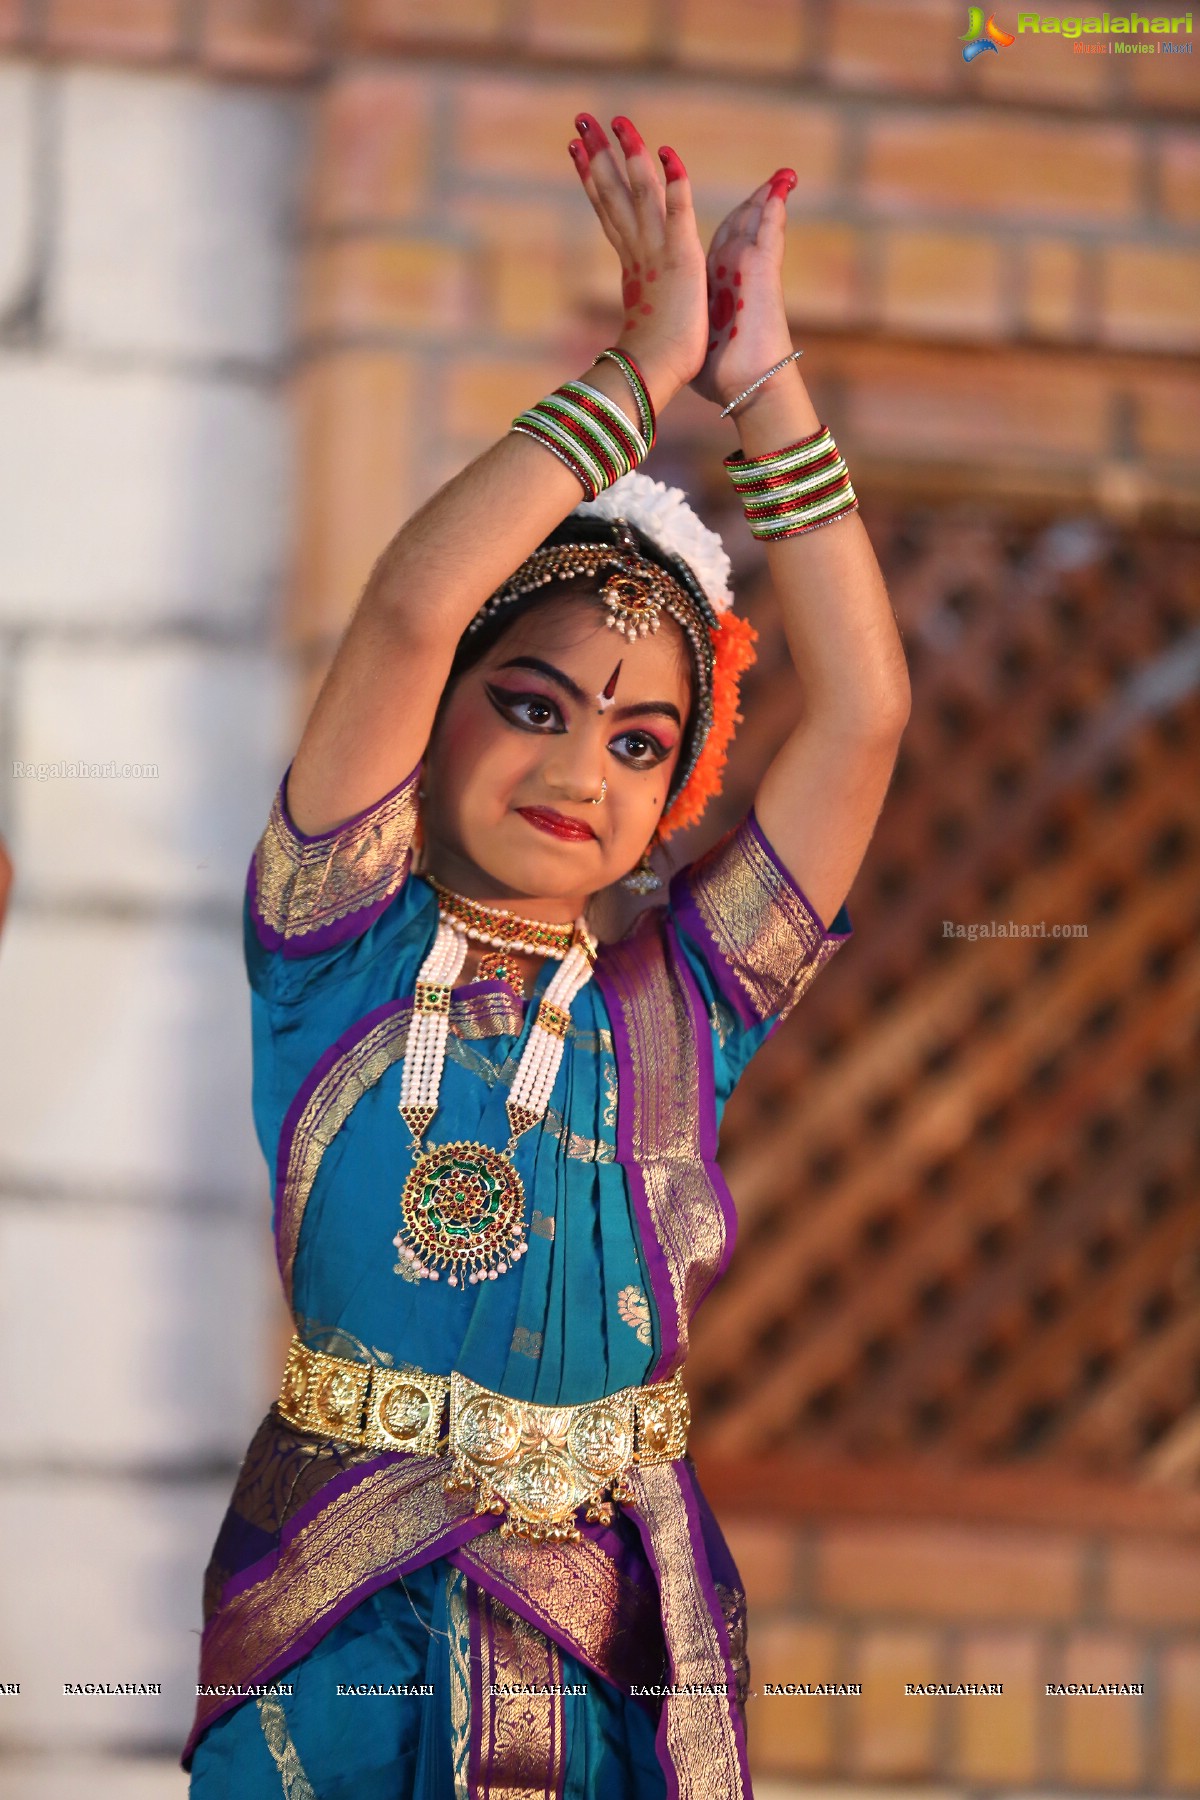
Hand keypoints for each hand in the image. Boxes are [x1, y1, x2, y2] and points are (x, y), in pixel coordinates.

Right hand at [569, 114, 708, 406]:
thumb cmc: (650, 360)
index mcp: (630, 263)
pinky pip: (677, 214)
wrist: (653, 374)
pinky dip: (673, 185)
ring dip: (629, 154)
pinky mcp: (681, 258)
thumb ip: (636, 301)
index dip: (591, 177)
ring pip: (640, 192)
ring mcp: (658, 252)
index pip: (608, 210)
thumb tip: (625, 308)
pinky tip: (667, 155)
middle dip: (596, 153)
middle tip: (581, 118)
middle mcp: (638, 250)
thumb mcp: (643, 317)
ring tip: (618, 121)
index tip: (575, 148)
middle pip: (612, 192)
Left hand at [691, 169, 797, 408]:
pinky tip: (781, 188)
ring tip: (783, 175)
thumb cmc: (721, 375)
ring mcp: (751, 270)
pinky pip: (770, 231)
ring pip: (758, 222)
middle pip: (743, 225)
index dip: (730, 224)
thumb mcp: (698, 341)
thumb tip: (671, 336)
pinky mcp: (764, 271)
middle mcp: (735, 273)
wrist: (747, 386)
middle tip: (771, 179)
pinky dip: (775, 209)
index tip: (733, 208)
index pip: (724, 244)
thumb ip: (688, 326)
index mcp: (718, 286)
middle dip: (755, 201)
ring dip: (768, 197)